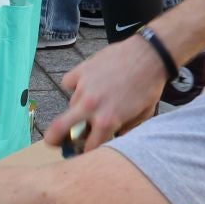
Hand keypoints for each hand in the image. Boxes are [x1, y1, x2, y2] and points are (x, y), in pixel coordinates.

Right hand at [46, 33, 169, 153]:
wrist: (150, 54)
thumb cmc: (150, 85)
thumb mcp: (142, 115)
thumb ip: (125, 130)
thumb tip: (114, 137)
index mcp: (107, 121)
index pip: (88, 146)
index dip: (88, 149)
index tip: (86, 148)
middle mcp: (91, 106)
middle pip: (58, 130)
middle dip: (54, 139)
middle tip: (54, 141)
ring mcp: (83, 87)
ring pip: (72, 105)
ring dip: (80, 107)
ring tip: (96, 99)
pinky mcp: (80, 70)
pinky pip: (69, 83)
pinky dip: (75, 84)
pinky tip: (88, 82)